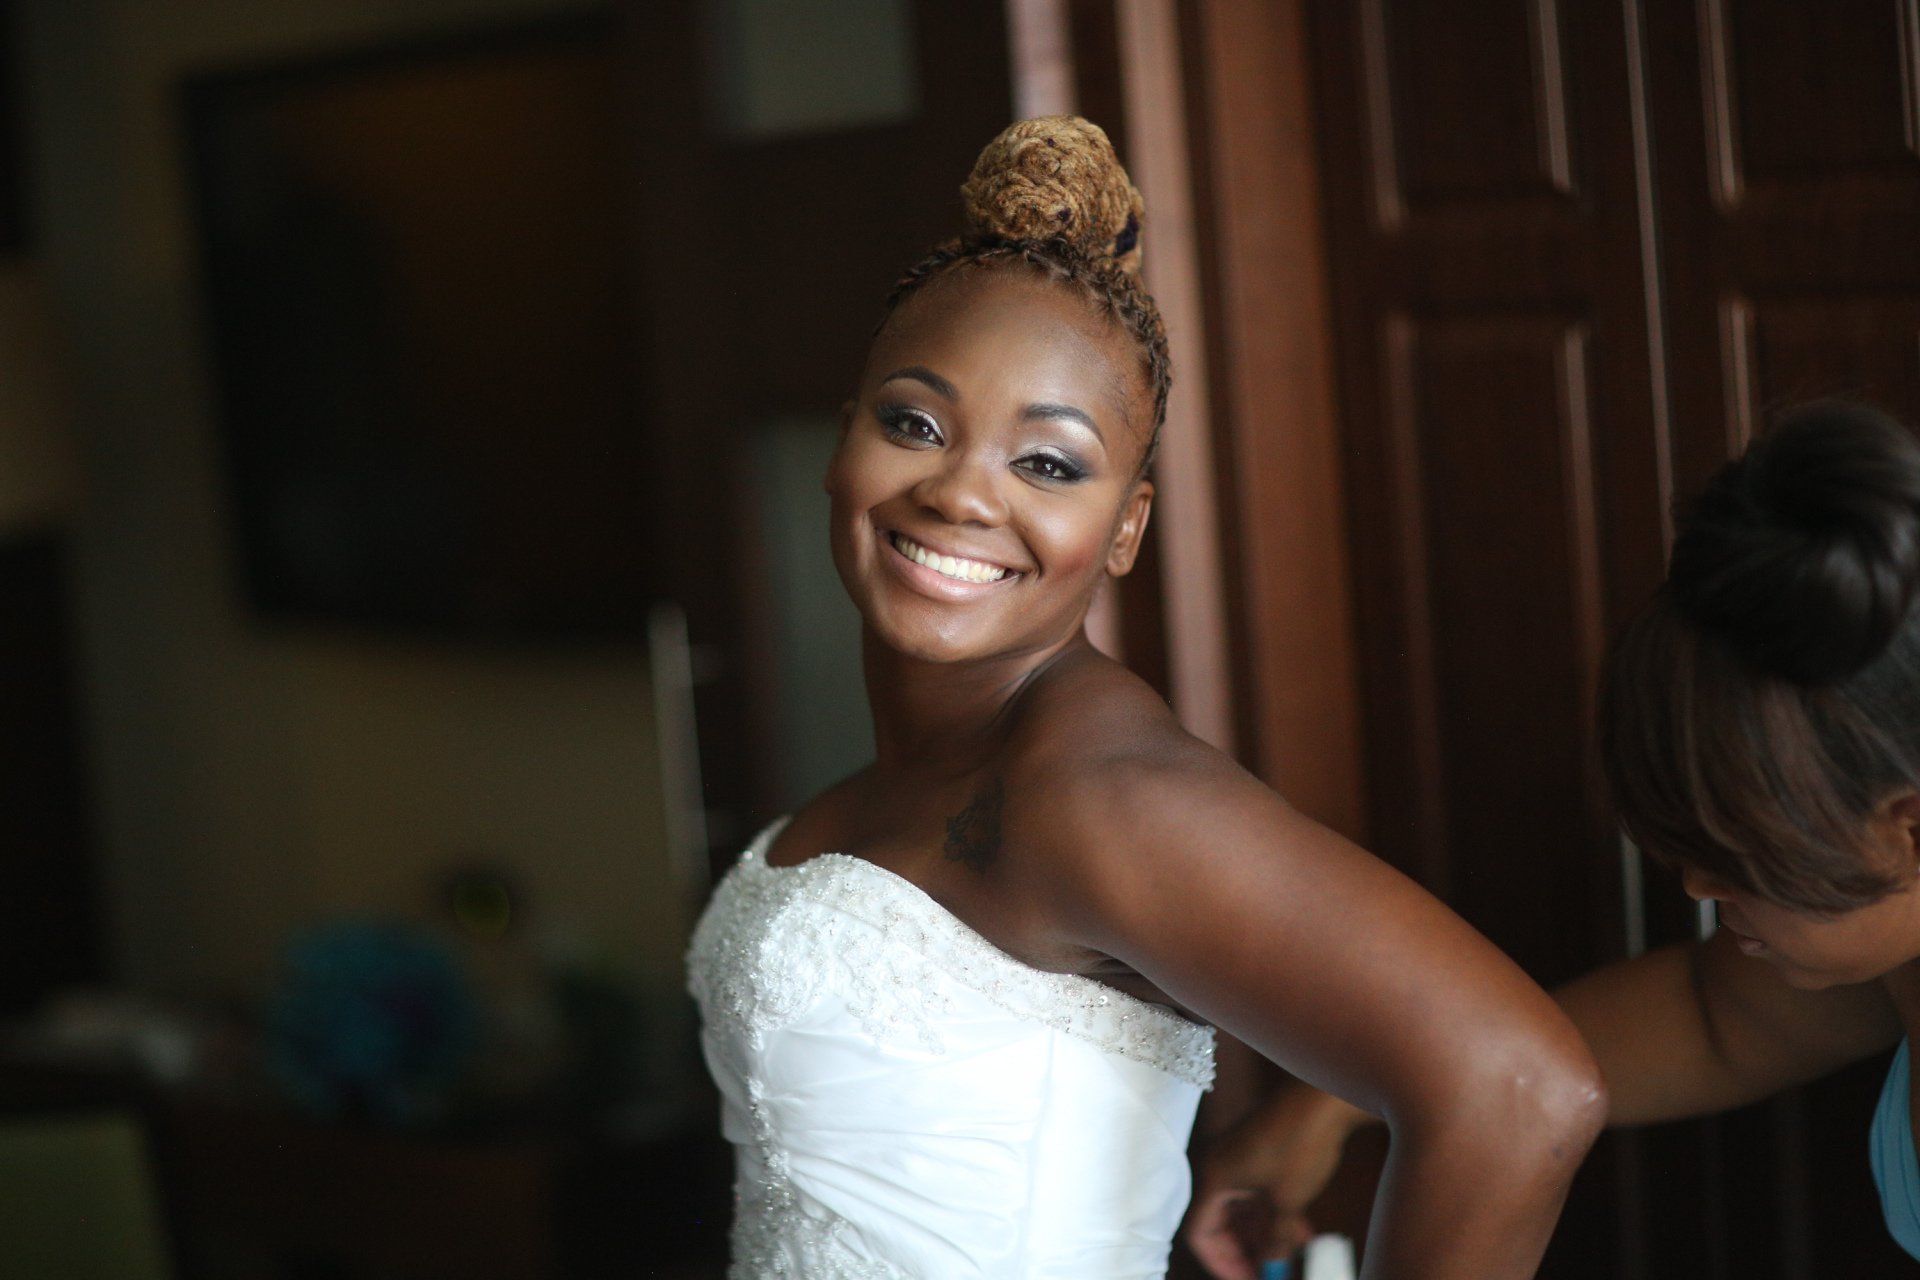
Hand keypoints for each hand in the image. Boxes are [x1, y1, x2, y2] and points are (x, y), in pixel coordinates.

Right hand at [1186, 1083, 1372, 1279]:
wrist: (1325, 1097)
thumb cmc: (1301, 1144)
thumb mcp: (1288, 1202)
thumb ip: (1274, 1238)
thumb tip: (1270, 1261)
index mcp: (1214, 1177)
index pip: (1200, 1233)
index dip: (1220, 1263)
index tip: (1247, 1279)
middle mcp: (1220, 1166)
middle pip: (1219, 1222)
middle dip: (1243, 1251)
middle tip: (1267, 1271)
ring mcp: (1239, 1157)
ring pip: (1241, 1209)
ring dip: (1261, 1234)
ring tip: (1290, 1253)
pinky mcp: (1259, 1150)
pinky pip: (1256, 1192)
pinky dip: (1271, 1214)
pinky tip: (1299, 1229)